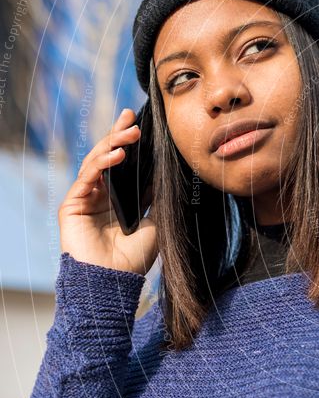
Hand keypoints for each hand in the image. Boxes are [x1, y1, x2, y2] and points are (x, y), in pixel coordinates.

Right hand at [58, 108, 157, 274]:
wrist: (114, 282)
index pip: (127, 167)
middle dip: (119, 135)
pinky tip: (118, 155)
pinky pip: (87, 177)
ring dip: (113, 145)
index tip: (145, 126)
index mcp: (120, 201)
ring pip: (96, 163)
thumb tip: (167, 174)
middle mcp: (101, 198)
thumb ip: (156, 198)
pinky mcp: (72, 205)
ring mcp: (85, 200)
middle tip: (131, 115)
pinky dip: (102, 164)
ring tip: (130, 132)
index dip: (133, 146)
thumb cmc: (134, 258)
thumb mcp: (155, 223)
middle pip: (108, 159)